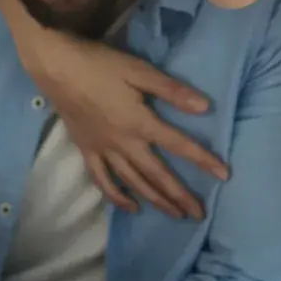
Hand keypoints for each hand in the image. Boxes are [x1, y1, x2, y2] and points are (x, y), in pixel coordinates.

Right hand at [30, 33, 229, 219]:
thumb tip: (205, 107)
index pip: (179, 144)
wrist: (56, 67)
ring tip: (174, 215)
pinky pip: (103, 180)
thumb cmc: (100, 65)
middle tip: (199, 214)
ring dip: (155, 200)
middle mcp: (124, 143)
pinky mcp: (87, 151)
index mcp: (140, 123)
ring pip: (133, 182)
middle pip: (157, 174)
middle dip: (180, 196)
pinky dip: (117, 196)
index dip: (203, 160)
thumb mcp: (139, 71)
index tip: (224, 175)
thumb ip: (171, 91)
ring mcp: (104, 150)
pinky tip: (131, 207)